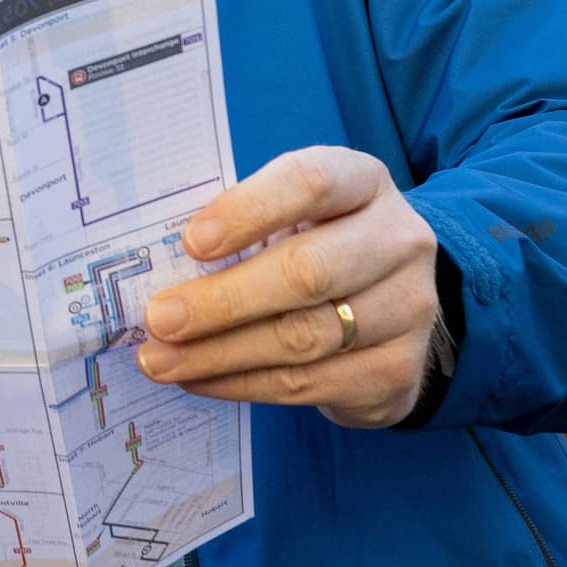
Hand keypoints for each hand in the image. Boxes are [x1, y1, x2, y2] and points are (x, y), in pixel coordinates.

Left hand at [137, 146, 443, 430]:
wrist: (389, 308)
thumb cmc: (315, 245)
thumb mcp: (290, 215)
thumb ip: (240, 226)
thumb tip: (157, 268)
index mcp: (364, 182)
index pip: (311, 183)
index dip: (249, 211)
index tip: (191, 242)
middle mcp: (399, 240)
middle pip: (308, 272)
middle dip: (223, 300)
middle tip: (160, 318)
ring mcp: (408, 308)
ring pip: (304, 338)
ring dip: (220, 353)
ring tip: (160, 360)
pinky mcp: (397, 370)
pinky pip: (308, 384)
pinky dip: (242, 384)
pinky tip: (199, 379)